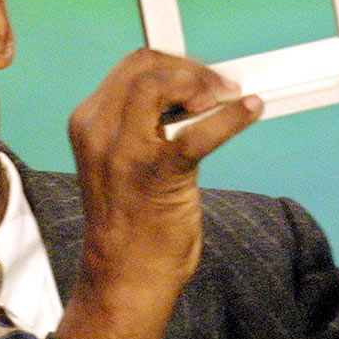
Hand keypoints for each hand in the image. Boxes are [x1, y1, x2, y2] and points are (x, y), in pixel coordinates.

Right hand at [55, 49, 261, 338]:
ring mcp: (125, 151)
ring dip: (203, 83)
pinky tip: (249, 110)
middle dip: (189, 67)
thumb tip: (190, 90)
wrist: (125, 276)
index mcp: (89, 123)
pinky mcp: (157, 173)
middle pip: (146, 65)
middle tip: (219, 86)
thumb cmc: (129, 219)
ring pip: (162, 83)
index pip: (132, 67)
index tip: (200, 75)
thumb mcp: (120, 157)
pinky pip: (199, 131)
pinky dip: (231, 117)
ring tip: (228, 97)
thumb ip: (140, 121)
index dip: (174, 63)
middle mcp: (100, 130)